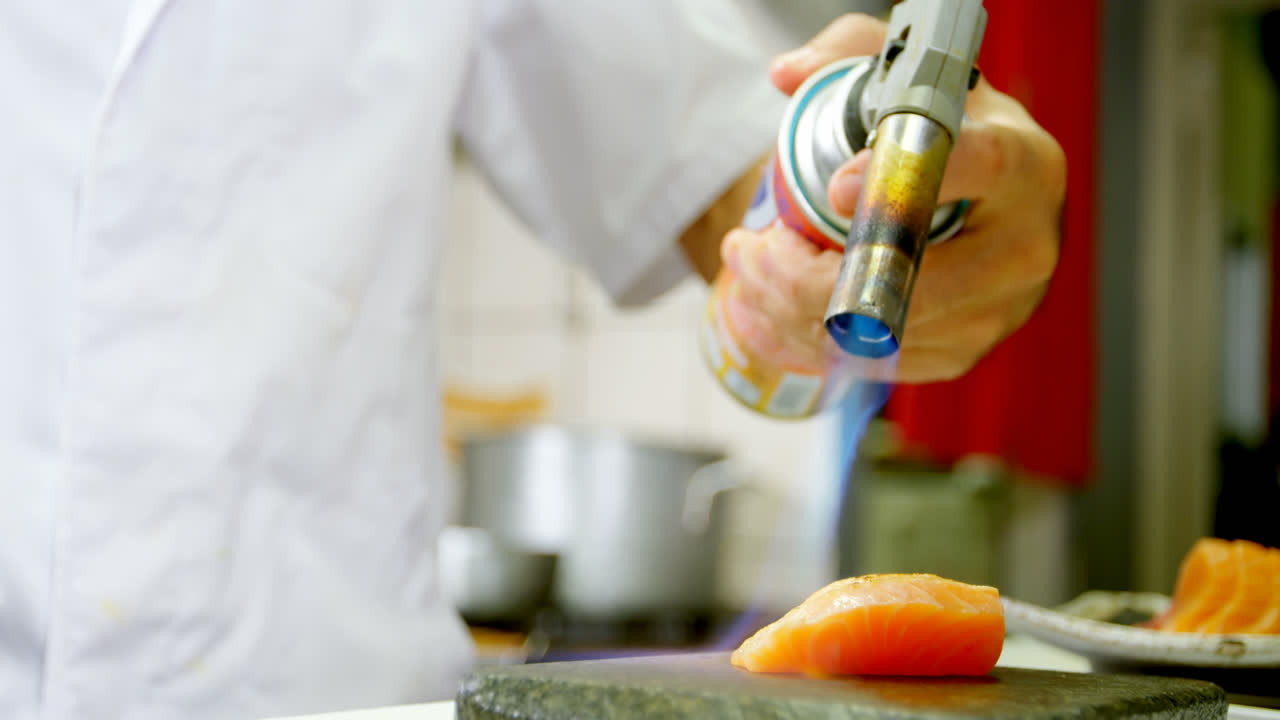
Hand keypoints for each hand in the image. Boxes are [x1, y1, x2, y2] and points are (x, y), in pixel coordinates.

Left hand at [723, 14, 1065, 382]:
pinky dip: (805, 342)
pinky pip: (871, 363)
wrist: (980, 202)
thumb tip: (786, 76)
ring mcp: (995, 313)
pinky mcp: (959, 354)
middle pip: (904, 280)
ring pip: (875, 332)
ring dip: (786, 310)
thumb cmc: (943, 133)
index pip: (979, 169)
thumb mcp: (904, 75)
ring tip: (746, 269)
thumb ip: (847, 54)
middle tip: (748, 248)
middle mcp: (1023, 248)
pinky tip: (767, 309)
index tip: (834, 190)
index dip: (899, 184)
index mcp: (1024, 164)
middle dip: (802, 275)